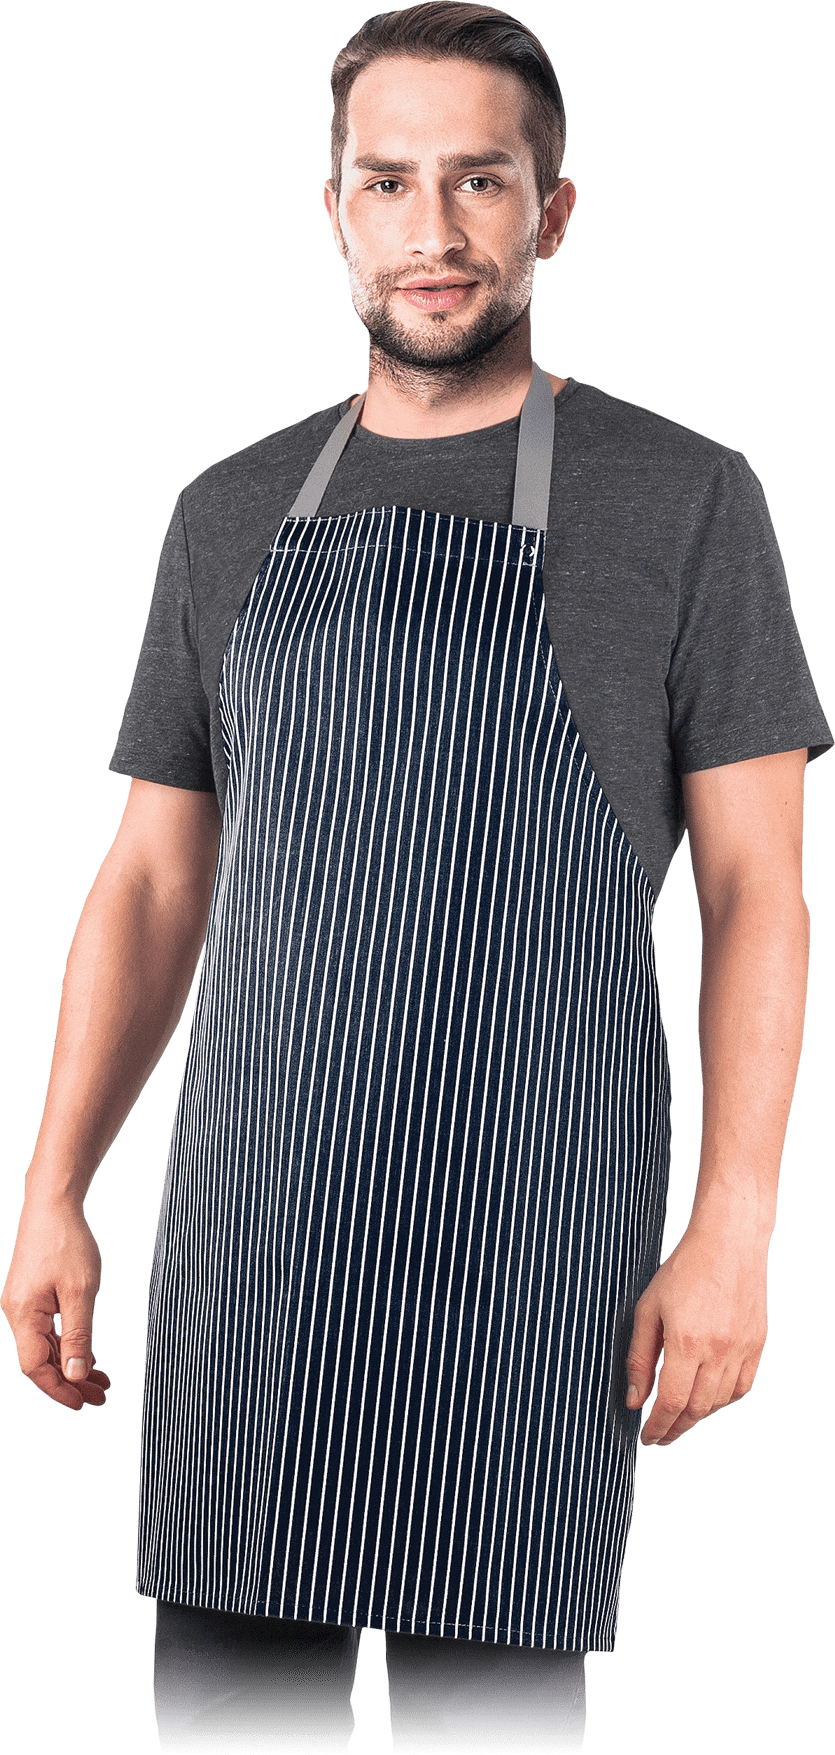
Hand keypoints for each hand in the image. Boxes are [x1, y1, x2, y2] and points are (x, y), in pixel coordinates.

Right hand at [0, 1193, 109, 1409]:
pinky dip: (67, 1344)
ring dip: (71, 1363)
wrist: (53, 1204)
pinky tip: (87, 1352)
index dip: (58, 1389)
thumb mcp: (81, 1291)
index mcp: (23, 1313)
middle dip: (71, 1380)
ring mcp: (23, 1304)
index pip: (35, 1367)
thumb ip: (79, 1335)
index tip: (82, 1402)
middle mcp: (17, 1312)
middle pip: (41, 1360)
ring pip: (46, 1347)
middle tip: (100, 1395)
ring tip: (100, 1379)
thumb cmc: (66, 1240)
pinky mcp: (31, 1296)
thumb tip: (75, 1373)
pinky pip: (47, 1330)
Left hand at [624, 1223, 767, 1445]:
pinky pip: (742, 1387)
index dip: (658, 1426)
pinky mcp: (757, 1344)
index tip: (647, 1437)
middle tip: (660, 1436)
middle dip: (676, 1429)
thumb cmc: (684, 1269)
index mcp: (687, 1342)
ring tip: (679, 1418)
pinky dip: (723, 1400)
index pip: (672, 1402)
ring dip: (698, 1417)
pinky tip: (708, 1397)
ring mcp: (742, 1349)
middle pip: (697, 1410)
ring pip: (720, 1402)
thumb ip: (640, 1358)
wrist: (729, 1243)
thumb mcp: (648, 1309)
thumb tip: (635, 1399)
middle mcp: (718, 1351)